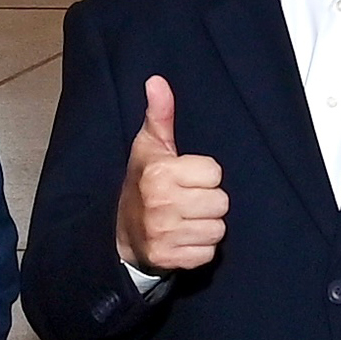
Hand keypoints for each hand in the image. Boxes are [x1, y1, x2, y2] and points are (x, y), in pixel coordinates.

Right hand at [114, 75, 228, 274]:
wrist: (120, 233)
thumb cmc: (142, 182)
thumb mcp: (149, 147)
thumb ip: (160, 114)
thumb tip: (157, 81)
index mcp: (159, 174)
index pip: (215, 173)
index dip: (204, 175)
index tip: (186, 178)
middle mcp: (161, 204)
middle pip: (220, 202)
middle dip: (208, 202)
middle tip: (187, 201)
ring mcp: (164, 234)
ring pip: (217, 230)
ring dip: (206, 226)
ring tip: (186, 219)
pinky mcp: (169, 259)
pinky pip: (208, 253)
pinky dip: (199, 249)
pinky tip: (183, 238)